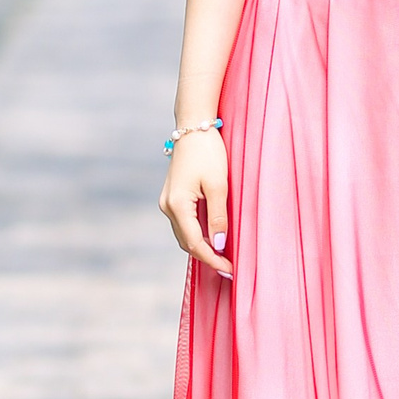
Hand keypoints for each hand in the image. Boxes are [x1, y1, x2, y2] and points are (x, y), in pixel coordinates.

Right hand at [160, 128, 232, 277]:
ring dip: (203, 246)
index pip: (195, 243)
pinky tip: (213, 237)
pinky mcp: (172, 196)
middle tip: (229, 269)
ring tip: (224, 257)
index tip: (230, 271)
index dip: (213, 260)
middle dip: (208, 257)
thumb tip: (219, 244)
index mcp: (177, 205)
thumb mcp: (219, 185)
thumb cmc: (208, 152)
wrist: (193, 127)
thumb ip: (218, 217)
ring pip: (185, 234)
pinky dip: (198, 233)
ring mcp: (167, 202)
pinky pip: (185, 222)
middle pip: (187, 242)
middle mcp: (167, 206)